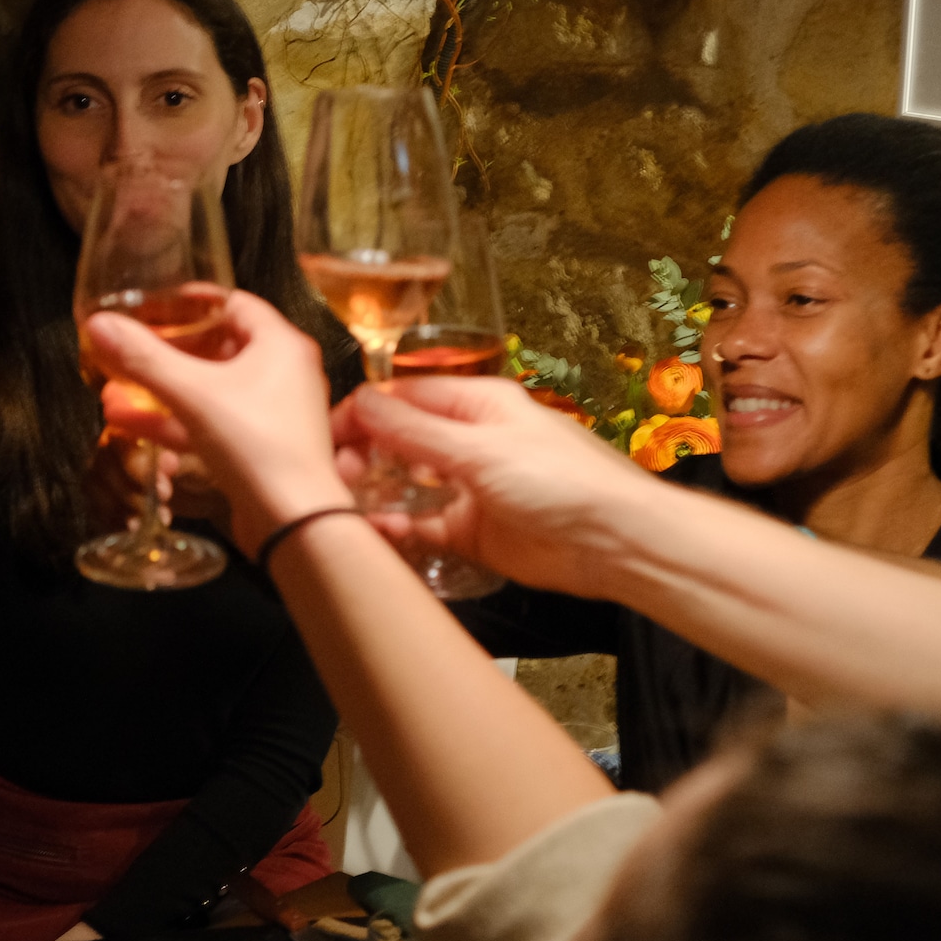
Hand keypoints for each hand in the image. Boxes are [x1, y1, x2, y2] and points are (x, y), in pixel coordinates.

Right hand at [84, 292, 350, 559]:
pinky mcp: (259, 448)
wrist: (294, 521)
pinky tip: (130, 424)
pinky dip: (176, 420)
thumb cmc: (259, 446)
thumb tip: (100, 326)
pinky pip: (211, 423)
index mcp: (281, 344)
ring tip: (115, 388)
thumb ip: (144, 358)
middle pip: (218, 347)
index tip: (154, 306)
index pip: (233, 303)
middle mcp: (283, 374)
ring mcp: (272, 413)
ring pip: (209, 390)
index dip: (190, 302)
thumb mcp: (193, 394)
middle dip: (167, 351)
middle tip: (131, 348)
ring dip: (163, 389)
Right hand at [330, 376, 651, 595]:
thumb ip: (416, 430)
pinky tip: (375, 534)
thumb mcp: (481, 449)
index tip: (324, 435)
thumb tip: (362, 402)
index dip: (361, 412)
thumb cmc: (564, 482)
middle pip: (399, 440)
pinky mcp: (474, 530)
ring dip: (375, 492)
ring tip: (342, 505)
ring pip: (406, 484)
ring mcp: (470, 486)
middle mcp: (470, 440)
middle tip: (333, 478)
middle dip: (362, 454)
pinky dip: (398, 529)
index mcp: (477, 404)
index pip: (403, 397)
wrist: (616, 543)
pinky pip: (424, 525)